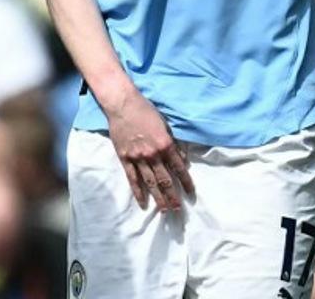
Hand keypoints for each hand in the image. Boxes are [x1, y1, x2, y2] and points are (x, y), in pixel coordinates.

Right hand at [103, 87, 193, 211]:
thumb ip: (174, 143)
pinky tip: (143, 203)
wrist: (123, 104)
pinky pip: (132, 178)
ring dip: (159, 198)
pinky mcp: (125, 158)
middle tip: (178, 210)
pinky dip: (138, 191)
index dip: (187, 182)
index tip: (191, 194)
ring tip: (165, 210)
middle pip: (166, 180)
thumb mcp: (165, 124)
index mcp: (166, 144)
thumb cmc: (146, 111)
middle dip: (173, 196)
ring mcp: (138, 157)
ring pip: (150, 183)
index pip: (180, 168)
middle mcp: (153, 154)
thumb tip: (182, 159)